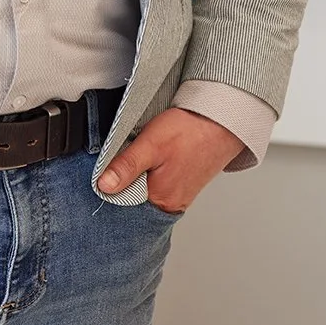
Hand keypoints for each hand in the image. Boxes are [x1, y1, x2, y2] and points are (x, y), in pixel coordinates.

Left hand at [95, 107, 243, 213]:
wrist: (222, 120)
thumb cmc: (190, 131)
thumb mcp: (150, 145)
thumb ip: (126, 166)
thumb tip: (103, 186)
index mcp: (162, 201)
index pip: (124, 203)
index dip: (111, 184)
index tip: (105, 168)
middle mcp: (172, 204)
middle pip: (134, 198)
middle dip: (125, 179)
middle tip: (128, 156)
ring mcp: (179, 195)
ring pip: (146, 188)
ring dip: (139, 173)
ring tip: (143, 154)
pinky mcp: (183, 183)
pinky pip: (159, 183)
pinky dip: (152, 171)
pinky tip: (154, 157)